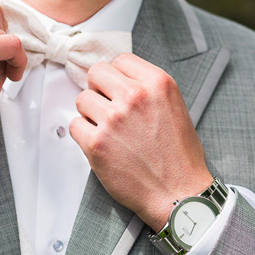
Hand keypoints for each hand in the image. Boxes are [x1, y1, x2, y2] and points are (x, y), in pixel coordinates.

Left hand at [70, 53, 212, 231]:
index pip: (120, 60)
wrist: (178, 194)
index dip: (117, 76)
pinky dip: (84, 135)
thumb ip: (148, 90)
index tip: (117, 88)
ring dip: (91, 114)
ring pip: (82, 100)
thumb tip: (120, 81)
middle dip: (100, 89)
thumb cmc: (179, 158)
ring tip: (109, 131)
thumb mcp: (175, 109)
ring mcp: (113, 119)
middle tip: (108, 107)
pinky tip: (102, 145)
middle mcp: (134, 96)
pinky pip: (75, 126)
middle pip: (96, 73)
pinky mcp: (96, 143)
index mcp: (157, 84)